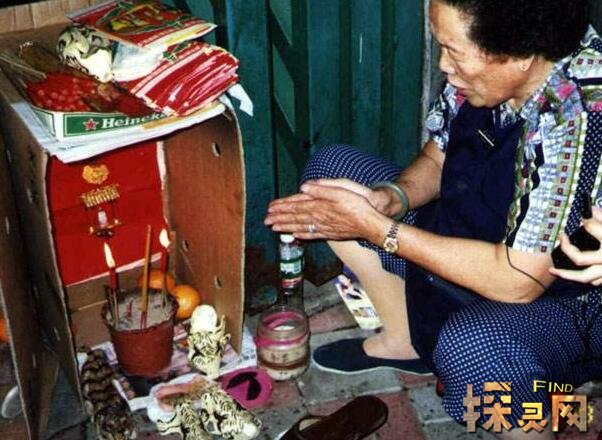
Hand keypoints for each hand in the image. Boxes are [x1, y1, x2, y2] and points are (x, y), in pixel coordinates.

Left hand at [264, 180, 387, 240]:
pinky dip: (301, 235)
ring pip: (300, 227)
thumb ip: (321, 188)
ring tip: (274, 228)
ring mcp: (324, 227)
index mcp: (320, 205)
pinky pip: (312, 234)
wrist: (371, 223)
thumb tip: (303, 187)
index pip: (296, 206)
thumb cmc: (358, 205)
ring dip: (286, 227)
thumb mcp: (340, 190)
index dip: (282, 207)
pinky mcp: (330, 234)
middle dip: (280, 218)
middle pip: (295, 217)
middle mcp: (319, 218)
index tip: (270, 208)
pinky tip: (295, 236)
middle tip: (266, 220)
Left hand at [549, 207, 601, 284]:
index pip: (591, 228)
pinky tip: (576, 274)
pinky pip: (595, 281)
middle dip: (566, 248)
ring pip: (584, 277)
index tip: (583, 218)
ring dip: (567, 274)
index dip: (586, 222)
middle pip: (580, 258)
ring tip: (553, 270)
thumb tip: (590, 210)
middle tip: (561, 237)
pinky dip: (585, 278)